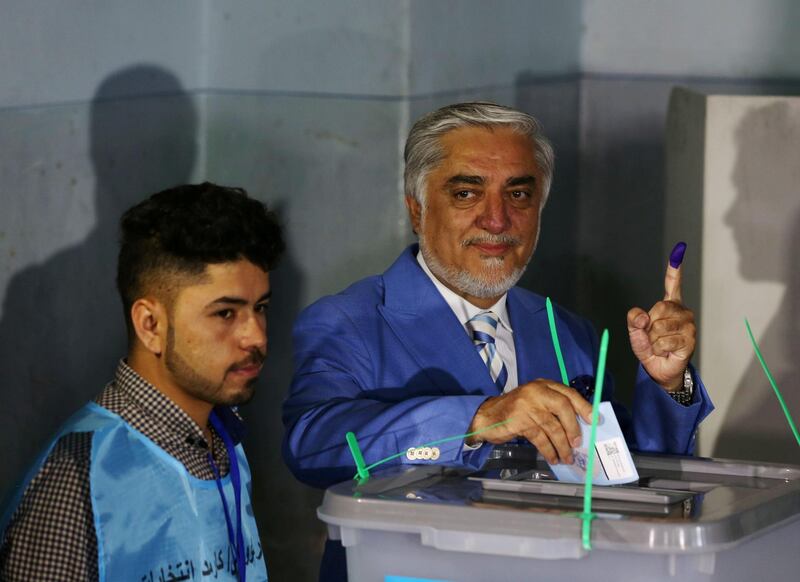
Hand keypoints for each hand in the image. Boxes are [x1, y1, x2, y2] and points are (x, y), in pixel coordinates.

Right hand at [466, 379, 592, 463]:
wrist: (487, 416)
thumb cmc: (515, 410)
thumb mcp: (535, 402)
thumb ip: (553, 408)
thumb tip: (578, 428)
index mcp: (543, 385)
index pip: (568, 393)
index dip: (584, 407)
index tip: (595, 421)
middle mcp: (536, 391)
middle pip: (563, 407)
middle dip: (573, 428)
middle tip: (578, 444)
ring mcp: (527, 405)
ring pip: (552, 426)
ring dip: (562, 445)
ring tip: (567, 457)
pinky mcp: (519, 420)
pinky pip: (540, 437)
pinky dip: (548, 450)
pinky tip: (553, 457)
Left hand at [627, 242, 695, 390]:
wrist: (659, 370)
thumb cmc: (649, 348)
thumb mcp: (635, 333)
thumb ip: (634, 321)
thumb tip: (643, 316)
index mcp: (669, 305)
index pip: (672, 283)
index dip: (674, 268)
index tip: (679, 248)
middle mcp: (682, 312)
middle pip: (658, 308)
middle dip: (648, 326)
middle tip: (652, 336)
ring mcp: (688, 325)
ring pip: (659, 327)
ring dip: (652, 340)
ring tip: (659, 345)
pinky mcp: (690, 340)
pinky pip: (664, 341)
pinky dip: (658, 349)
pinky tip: (665, 351)